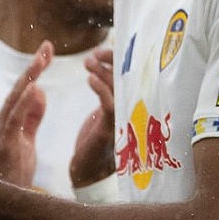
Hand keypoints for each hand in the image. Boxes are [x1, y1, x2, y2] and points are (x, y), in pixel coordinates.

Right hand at [0, 42, 51, 186]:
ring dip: (29, 77)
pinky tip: (35, 87)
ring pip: (17, 99)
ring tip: (42, 58)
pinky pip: (16, 119)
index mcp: (7, 119)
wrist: (6, 200)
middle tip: (47, 46)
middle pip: (19, 88)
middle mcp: (1, 121)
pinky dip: (25, 102)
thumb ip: (33, 116)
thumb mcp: (27, 140)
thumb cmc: (14, 171)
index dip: (34, 69)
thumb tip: (40, 91)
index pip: (22, 89)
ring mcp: (2, 132)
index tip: (47, 50)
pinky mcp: (7, 144)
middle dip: (33, 66)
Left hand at [70, 47, 115, 187]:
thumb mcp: (104, 110)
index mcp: (129, 102)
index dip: (118, 61)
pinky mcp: (111, 126)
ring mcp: (123, 116)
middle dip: (112, 62)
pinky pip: (109, 103)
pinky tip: (89, 79)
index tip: (103, 52)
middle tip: (95, 55)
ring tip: (88, 62)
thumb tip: (104, 68)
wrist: (89, 167)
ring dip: (102, 71)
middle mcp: (130, 108)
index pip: (129, 75)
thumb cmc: (96, 138)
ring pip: (118, 87)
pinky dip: (100, 88)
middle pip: (127, 77)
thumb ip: (109, 92)